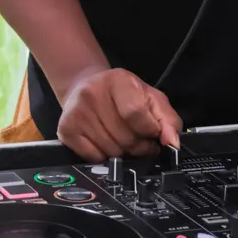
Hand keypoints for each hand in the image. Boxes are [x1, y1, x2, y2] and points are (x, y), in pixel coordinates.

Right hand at [56, 67, 182, 160]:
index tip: (152, 133)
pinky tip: (105, 142)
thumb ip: (167, 119)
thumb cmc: (122, 94)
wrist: (85, 85)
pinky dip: (103, 156)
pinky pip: (93, 157)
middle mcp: (92, 93)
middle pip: (125, 137)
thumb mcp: (150, 98)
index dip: (149, 130)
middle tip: (139, 140)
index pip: (136, 114)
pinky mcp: (66, 129)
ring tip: (122, 140)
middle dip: (138, 146)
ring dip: (122, 153)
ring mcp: (77, 111)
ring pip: (110, 151)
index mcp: (117, 80)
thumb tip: (172, 143)